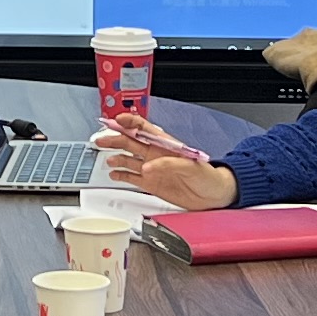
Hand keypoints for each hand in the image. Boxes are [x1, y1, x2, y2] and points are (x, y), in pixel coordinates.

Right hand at [95, 113, 234, 208]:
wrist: (214, 195)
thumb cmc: (208, 177)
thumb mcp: (191, 166)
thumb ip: (168, 164)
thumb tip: (147, 167)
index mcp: (165, 145)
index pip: (144, 129)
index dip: (130, 123)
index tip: (117, 120)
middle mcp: (156, 155)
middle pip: (131, 142)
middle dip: (115, 138)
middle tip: (102, 138)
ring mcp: (153, 169)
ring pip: (128, 159)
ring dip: (116, 156)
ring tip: (106, 157)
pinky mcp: (152, 184)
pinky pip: (132, 177)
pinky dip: (122, 175)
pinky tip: (114, 173)